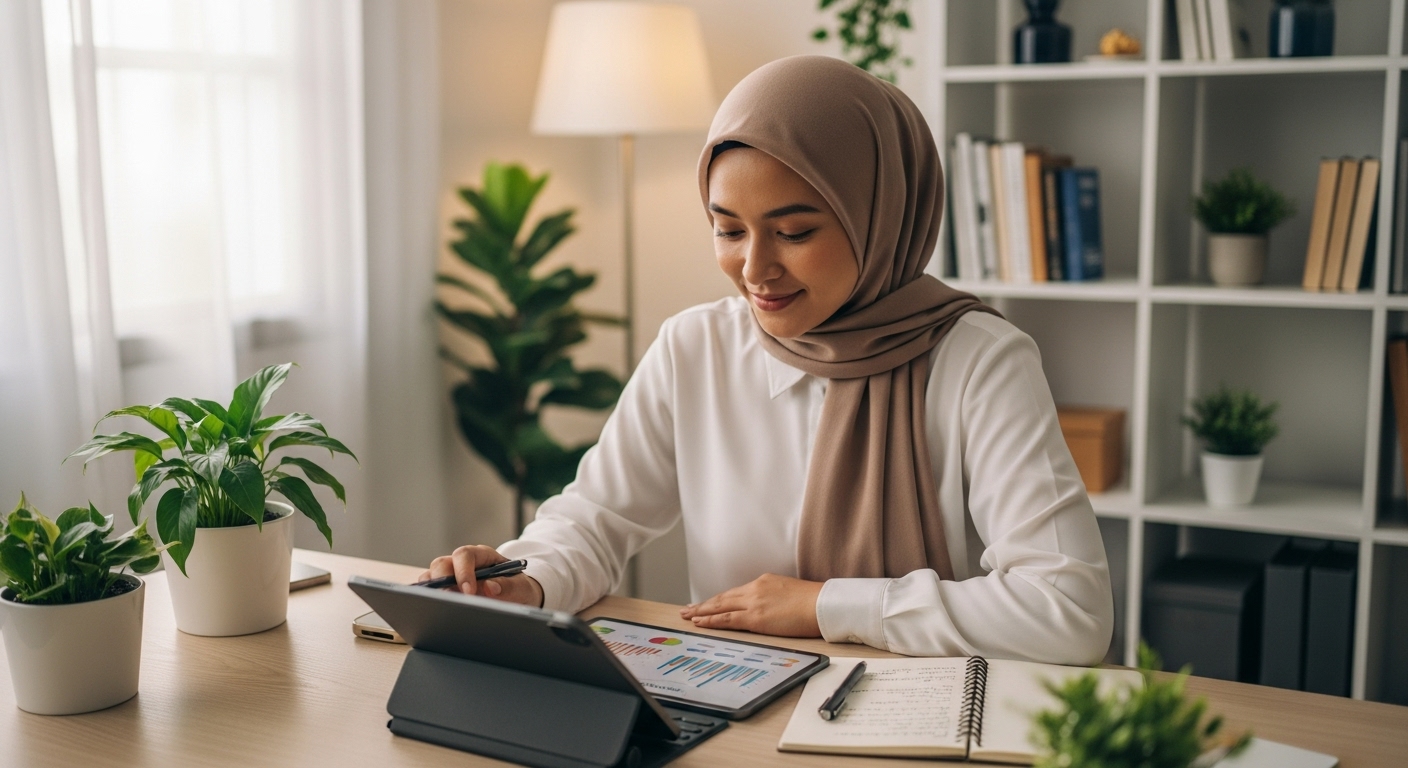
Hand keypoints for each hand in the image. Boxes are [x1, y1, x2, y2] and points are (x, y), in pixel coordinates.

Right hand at [420, 544, 543, 606]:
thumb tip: (490, 587)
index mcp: (482, 556)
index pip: (465, 555)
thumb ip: (508, 586)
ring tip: (438, 607)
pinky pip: (429, 590)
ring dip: (432, 590)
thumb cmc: (518, 589)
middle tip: (450, 601)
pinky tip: (432, 611)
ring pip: (431, 576)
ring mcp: (451, 576)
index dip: (463, 572)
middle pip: (442, 563)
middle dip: (442, 581)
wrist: (518, 598)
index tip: (468, 592)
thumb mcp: (520, 588)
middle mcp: (463, 563)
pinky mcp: (444, 589)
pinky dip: (428, 599)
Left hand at [679, 573, 822, 637]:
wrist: (822, 604)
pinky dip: (711, 621)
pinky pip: (727, 619)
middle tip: (687, 609)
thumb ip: (775, 598)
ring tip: (687, 616)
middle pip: (723, 597)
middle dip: (704, 604)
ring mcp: (753, 603)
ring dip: (702, 612)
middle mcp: (755, 589)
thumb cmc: (813, 602)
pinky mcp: (755, 618)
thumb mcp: (789, 593)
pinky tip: (700, 622)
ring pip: (720, 607)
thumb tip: (770, 608)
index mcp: (764, 582)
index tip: (708, 603)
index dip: (719, 599)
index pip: (736, 593)